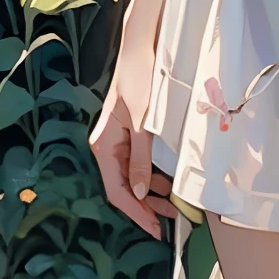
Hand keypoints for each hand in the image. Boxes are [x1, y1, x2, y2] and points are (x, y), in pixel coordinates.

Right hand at [90, 43, 175, 238]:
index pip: (116, 190)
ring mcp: (119, 141)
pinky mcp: (131, 135)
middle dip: (146, 208)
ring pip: (133, 178)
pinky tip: (168, 185)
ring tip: (174, 208)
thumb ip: (141, 157)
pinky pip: (139, 164)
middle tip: (169, 223)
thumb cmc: (139, 79)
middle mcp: (107, 146)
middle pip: (124, 188)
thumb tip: (140, 191)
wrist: (140, 48)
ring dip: (152, 194)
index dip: (135, 213)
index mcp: (103, 145)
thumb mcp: (143, 121)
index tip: (154, 229)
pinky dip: (153, 177)